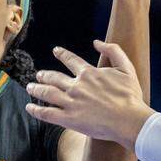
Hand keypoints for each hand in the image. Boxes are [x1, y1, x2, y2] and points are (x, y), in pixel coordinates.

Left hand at [24, 41, 153, 149]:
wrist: (129, 119)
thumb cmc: (130, 96)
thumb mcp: (126, 68)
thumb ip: (114, 51)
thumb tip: (97, 42)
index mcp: (89, 73)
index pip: (71, 60)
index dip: (62, 54)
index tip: (56, 51)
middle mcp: (76, 86)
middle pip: (54, 77)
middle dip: (44, 75)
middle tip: (38, 74)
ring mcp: (71, 102)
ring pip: (47, 93)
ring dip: (36, 89)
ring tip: (30, 87)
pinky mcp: (69, 119)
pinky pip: (47, 113)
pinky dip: (36, 110)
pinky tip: (29, 107)